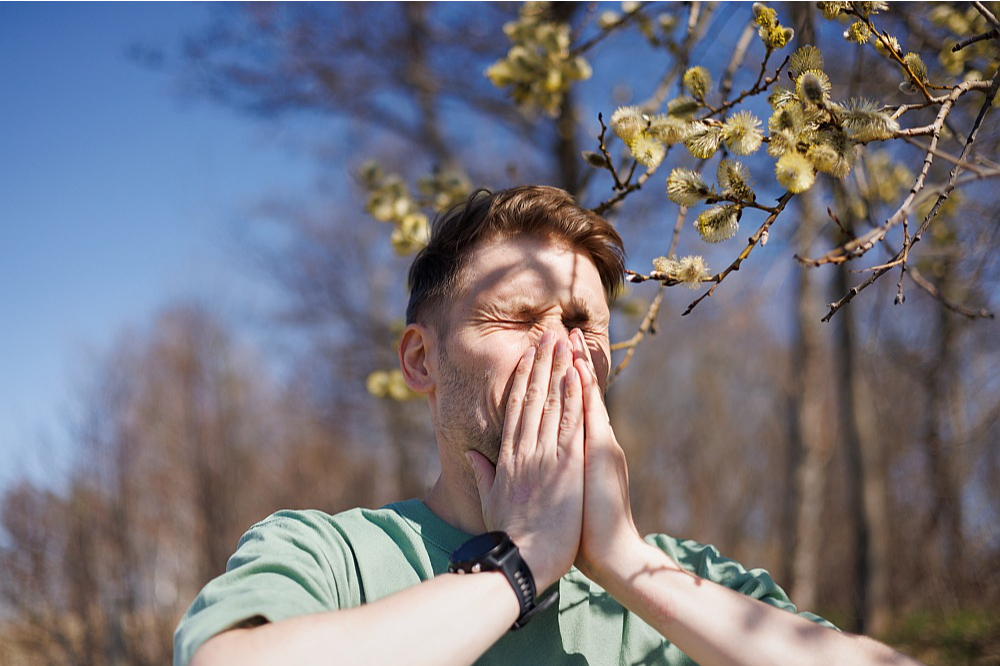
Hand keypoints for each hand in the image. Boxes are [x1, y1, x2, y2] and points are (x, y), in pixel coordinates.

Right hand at [466, 330, 584, 590]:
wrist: (525, 560)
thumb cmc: (509, 536)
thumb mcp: (490, 501)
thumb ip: (484, 473)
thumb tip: (473, 455)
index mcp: (508, 457)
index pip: (515, 408)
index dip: (522, 379)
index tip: (528, 356)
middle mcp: (525, 450)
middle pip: (533, 397)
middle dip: (541, 364)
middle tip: (549, 335)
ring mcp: (545, 456)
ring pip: (552, 404)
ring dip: (558, 371)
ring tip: (564, 343)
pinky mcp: (566, 466)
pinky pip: (570, 425)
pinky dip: (574, 398)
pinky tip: (577, 375)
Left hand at [570, 328, 642, 582]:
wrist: (611, 553)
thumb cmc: (584, 531)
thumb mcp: (566, 494)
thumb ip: (553, 472)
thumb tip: (536, 459)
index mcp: (579, 451)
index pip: (566, 407)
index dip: (559, 379)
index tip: (550, 354)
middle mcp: (592, 442)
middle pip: (577, 394)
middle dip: (568, 362)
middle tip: (563, 330)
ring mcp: (597, 446)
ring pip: (584, 398)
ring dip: (576, 366)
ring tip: (570, 336)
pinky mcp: (601, 455)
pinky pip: (591, 416)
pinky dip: (585, 392)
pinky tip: (579, 369)